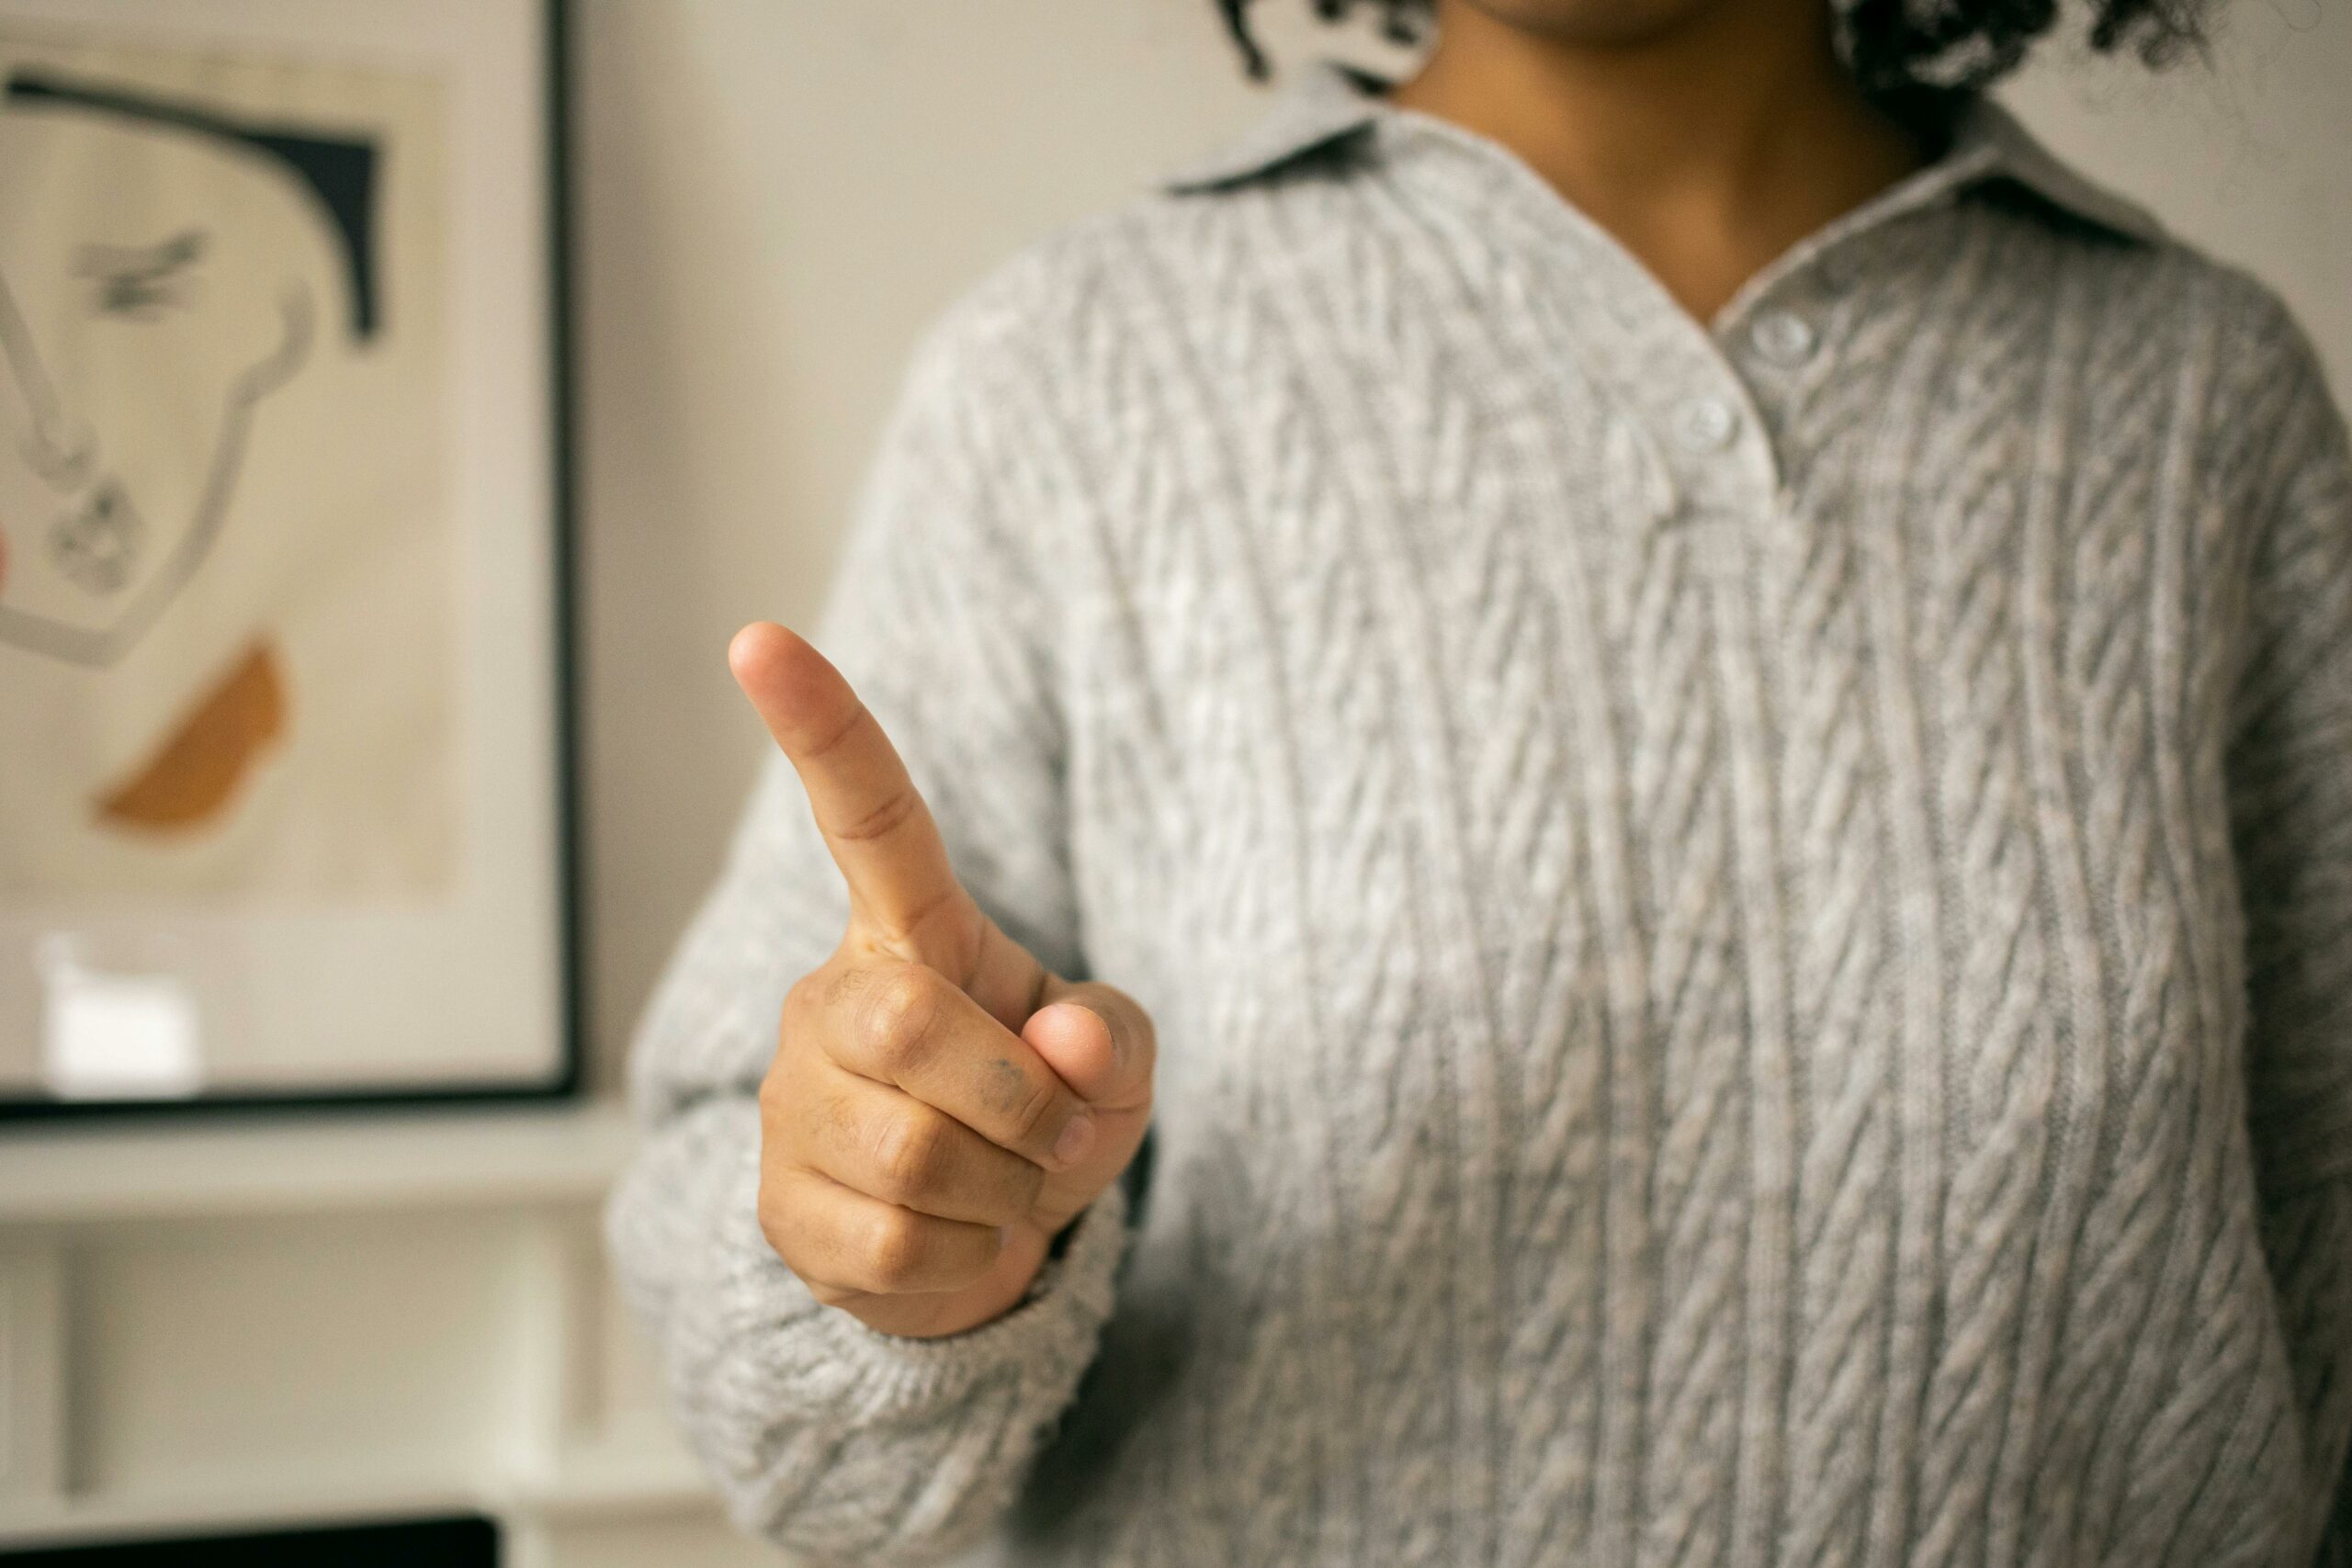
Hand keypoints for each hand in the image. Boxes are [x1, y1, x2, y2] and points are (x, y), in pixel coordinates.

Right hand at [730, 622, 1154, 1337]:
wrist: (986, 1240)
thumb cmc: (1045, 1114)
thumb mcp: (1113, 1066)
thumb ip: (1113, 1036)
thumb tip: (1061, 1041)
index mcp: (914, 933)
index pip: (867, 814)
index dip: (820, 727)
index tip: (758, 638)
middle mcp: (833, 999)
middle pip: (910, 1023)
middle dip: (1019, 1096)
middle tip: (1059, 1134)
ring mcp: (794, 1103)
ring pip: (910, 1150)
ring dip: (1005, 1186)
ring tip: (1008, 1185)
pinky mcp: (779, 1208)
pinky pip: (894, 1243)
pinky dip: (971, 1257)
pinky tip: (964, 1237)